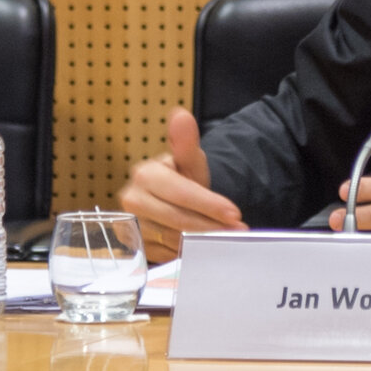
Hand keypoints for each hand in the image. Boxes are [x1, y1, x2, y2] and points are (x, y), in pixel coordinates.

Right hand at [120, 107, 244, 262]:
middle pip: (178, 220)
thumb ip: (186, 142)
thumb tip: (181, 115)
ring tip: (227, 241)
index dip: (209, 205)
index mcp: (145, 175)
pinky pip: (167, 255)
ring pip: (173, 240)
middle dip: (211, 226)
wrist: (171, 201)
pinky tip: (205, 251)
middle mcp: (132, 201)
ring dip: (203, 243)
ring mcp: (133, 226)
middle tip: (238, 232)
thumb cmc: (181, 179)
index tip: (235, 214)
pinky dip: (189, 254)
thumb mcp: (188, 161)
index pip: (181, 193)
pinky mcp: (138, 247)